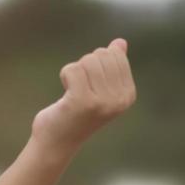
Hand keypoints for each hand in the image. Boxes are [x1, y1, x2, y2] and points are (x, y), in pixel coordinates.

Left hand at [31, 38, 135, 155]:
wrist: (56, 142)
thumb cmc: (75, 113)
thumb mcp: (97, 87)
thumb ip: (111, 65)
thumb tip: (120, 42)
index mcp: (128, 94)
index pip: (114, 54)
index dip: (95, 63)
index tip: (90, 84)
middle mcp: (120, 100)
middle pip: (101, 55)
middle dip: (84, 65)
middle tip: (79, 88)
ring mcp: (103, 102)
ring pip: (87, 61)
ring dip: (73, 72)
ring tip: (72, 92)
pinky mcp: (83, 102)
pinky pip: (73, 69)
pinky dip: (65, 75)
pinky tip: (66, 93)